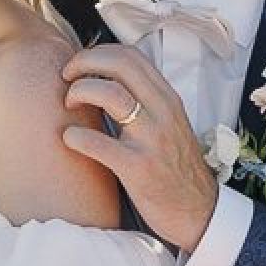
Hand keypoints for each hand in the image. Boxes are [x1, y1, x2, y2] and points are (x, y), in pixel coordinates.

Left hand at [59, 47, 218, 250]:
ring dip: (78, 92)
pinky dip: (75, 136)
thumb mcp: (167, 125)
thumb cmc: (174, 168)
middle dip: (83, 63)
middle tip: (66, 77)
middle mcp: (163, 112)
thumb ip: (144, 102)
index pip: (131, 56)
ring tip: (69, 106)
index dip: (97, 53)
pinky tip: (70, 139)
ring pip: (109, 94)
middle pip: (119, 64)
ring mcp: (151, 140)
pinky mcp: (138, 169)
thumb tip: (102, 81)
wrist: (198, 212)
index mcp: (167, 99)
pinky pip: (98, 143)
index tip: (79, 66)